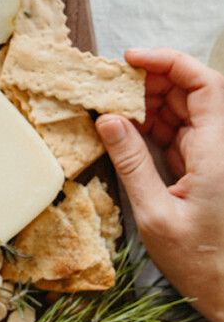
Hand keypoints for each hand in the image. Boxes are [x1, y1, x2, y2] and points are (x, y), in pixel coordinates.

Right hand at [96, 48, 223, 321]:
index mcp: (219, 150)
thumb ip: (132, 162)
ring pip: (187, 110)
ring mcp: (218, 157)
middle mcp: (223, 146)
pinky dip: (155, 127)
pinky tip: (128, 131)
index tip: (130, 59)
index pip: (203, 83)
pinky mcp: (210, 169)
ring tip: (113, 108)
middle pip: (193, 91)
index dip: (168, 61)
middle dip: (151, 81)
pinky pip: (182, 133)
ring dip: (151, 104)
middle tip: (110, 87)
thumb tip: (108, 119)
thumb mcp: (155, 214)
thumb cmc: (200, 262)